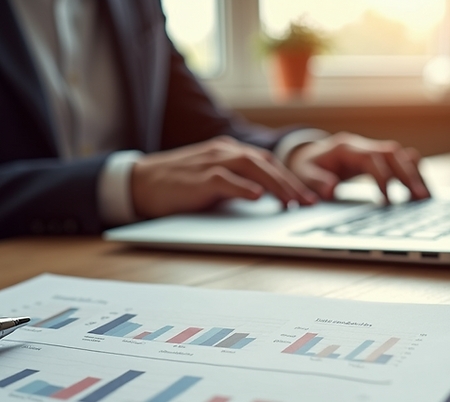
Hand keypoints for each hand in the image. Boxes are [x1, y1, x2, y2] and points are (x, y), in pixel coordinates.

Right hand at [130, 136, 318, 218]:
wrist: (142, 183)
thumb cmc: (177, 184)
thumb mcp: (211, 179)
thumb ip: (235, 182)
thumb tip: (264, 197)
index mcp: (228, 151)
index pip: (266, 162)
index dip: (288, 178)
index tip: (305, 196)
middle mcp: (223, 151)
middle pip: (265, 163)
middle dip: (289, 183)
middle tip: (307, 202)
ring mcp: (211, 162)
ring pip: (252, 168)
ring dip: (275, 185)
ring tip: (291, 201)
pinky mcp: (199, 177)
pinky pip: (226, 180)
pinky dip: (243, 187)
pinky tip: (258, 196)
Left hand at [285, 132, 429, 201]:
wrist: (307, 156)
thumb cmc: (305, 167)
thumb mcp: (303, 175)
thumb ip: (315, 182)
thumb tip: (329, 190)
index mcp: (345, 148)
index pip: (371, 158)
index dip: (382, 177)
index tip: (387, 201)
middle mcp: (362, 145)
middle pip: (393, 153)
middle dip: (408, 175)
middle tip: (420, 198)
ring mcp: (372, 149)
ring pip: (401, 155)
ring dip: (415, 174)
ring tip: (426, 198)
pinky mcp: (378, 157)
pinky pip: (401, 160)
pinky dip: (413, 173)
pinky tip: (420, 192)